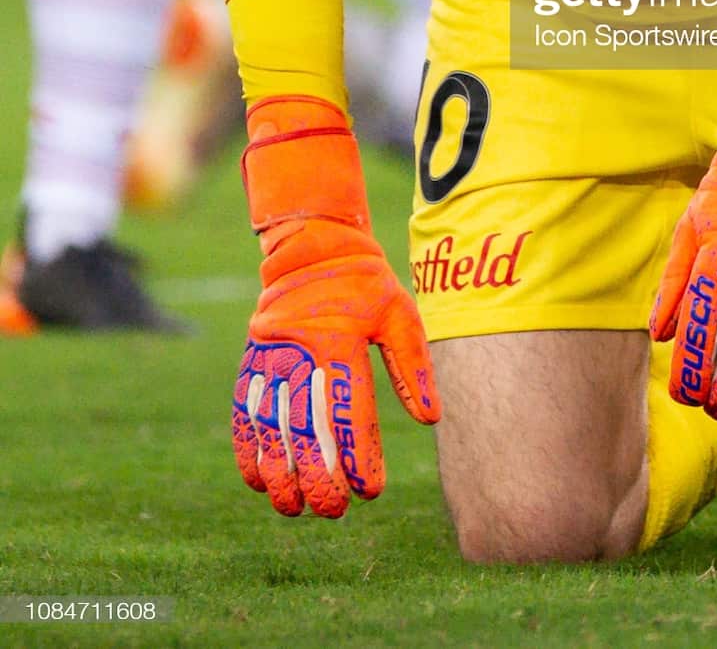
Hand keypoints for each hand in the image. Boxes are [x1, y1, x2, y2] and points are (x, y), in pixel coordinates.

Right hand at [233, 97, 437, 518]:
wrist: (311, 246)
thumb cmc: (365, 285)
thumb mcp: (399, 312)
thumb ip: (413, 365)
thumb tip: (431, 419)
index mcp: (340, 339)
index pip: (350, 408)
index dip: (359, 454)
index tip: (369, 490)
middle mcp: (300, 351)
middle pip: (305, 427)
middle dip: (317, 477)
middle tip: (332, 511)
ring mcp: (270, 357)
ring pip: (269, 428)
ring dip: (280, 474)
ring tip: (295, 508)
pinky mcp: (251, 362)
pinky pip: (243, 412)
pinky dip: (248, 449)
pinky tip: (258, 481)